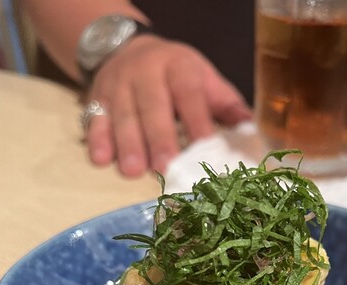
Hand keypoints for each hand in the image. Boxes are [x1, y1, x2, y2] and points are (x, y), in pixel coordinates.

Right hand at [84, 35, 251, 176]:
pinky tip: (101, 160)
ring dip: (127, 145)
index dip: (197, 121)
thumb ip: (227, 107)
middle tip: (164, 167)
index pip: (189, 94)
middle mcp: (146, 73)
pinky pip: (94, 120)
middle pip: (152, 106)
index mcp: (179, 67)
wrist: (127, 50)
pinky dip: (97, 141)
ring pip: (122, 116)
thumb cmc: (177, 77)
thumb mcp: (205, 80)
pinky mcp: (96, 100)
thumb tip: (252, 136)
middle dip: (158, 138)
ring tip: (133, 172)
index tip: (205, 148)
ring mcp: (118, 86)